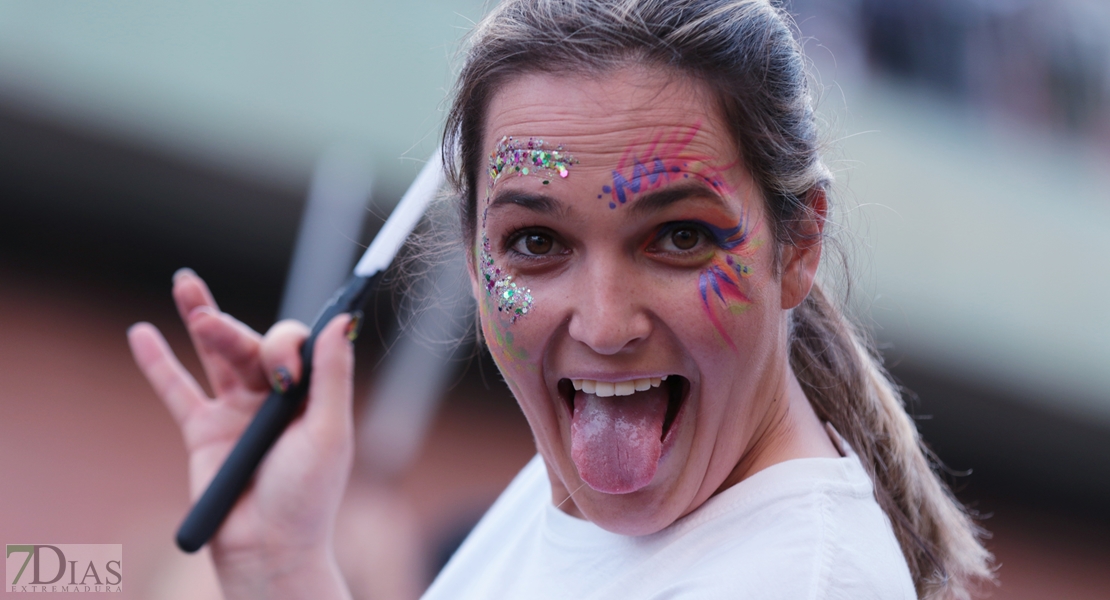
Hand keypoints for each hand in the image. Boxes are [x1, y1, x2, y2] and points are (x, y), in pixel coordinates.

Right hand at [128, 269, 353, 598]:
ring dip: (202, 318)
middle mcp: (274, 397)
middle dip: (232, 331)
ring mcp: (237, 412)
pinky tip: (142, 332)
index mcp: (310, 395)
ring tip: (186, 284)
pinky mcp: (203, 431)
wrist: (267, 549)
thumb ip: (333, 375)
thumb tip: (344, 318)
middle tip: (212, 323)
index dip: (287, 345)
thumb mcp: (329, 432)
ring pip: (216, 356)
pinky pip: (178, 390)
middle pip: (252, 345)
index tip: (285, 372)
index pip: (297, 345)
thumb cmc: (307, 497)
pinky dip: (159, 362)